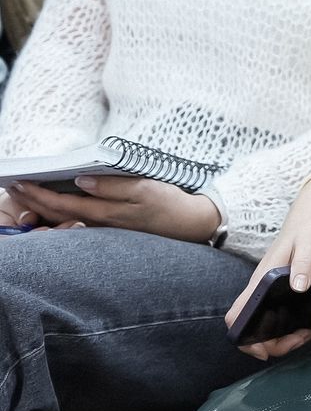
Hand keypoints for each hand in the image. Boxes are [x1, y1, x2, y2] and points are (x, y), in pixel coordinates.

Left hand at [7, 176, 216, 239]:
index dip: (38, 194)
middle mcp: (101, 224)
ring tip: (26, 198)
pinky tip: (55, 209)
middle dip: (33, 202)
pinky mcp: (113, 228)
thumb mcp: (145, 188)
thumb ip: (112, 186)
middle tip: (12, 188)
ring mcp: (106, 229)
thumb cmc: (170, 203)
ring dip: (43, 209)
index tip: (19, 182)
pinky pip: (78, 223)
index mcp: (106, 212)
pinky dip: (61, 214)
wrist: (193, 224)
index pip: (62, 203)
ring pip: (65, 221)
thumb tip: (81, 181)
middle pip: (57, 214)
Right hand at [227, 172, 310, 360]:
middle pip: (252, 327)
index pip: (236, 316)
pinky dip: (291, 326)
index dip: (245, 339)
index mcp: (262, 279)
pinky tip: (309, 323)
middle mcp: (262, 287)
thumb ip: (304, 262)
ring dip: (283, 337)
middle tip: (298, 340)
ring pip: (266, 324)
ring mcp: (271, 290)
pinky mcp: (283, 289)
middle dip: (272, 343)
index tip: (266, 350)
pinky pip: (279, 315)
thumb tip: (297, 287)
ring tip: (306, 333)